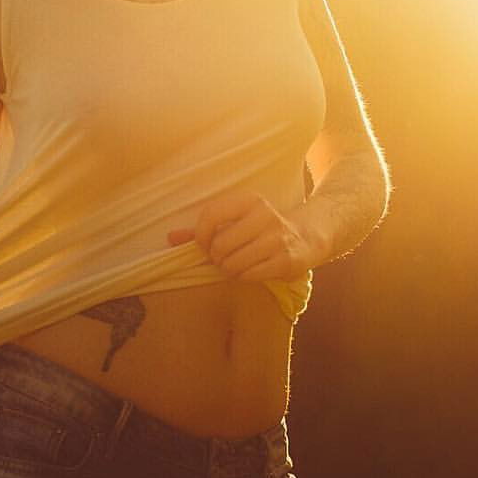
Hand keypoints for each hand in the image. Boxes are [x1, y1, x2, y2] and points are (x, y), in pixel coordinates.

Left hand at [167, 189, 330, 281]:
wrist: (305, 238)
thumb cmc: (260, 230)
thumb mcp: (236, 221)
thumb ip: (204, 229)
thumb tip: (171, 237)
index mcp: (249, 201)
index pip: (211, 214)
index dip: (200, 236)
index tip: (203, 245)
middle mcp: (265, 215)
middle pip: (220, 244)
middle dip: (216, 257)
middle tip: (223, 258)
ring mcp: (277, 238)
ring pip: (233, 263)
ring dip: (229, 269)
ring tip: (235, 264)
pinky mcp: (286, 260)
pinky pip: (249, 275)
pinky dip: (243, 277)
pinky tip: (250, 270)